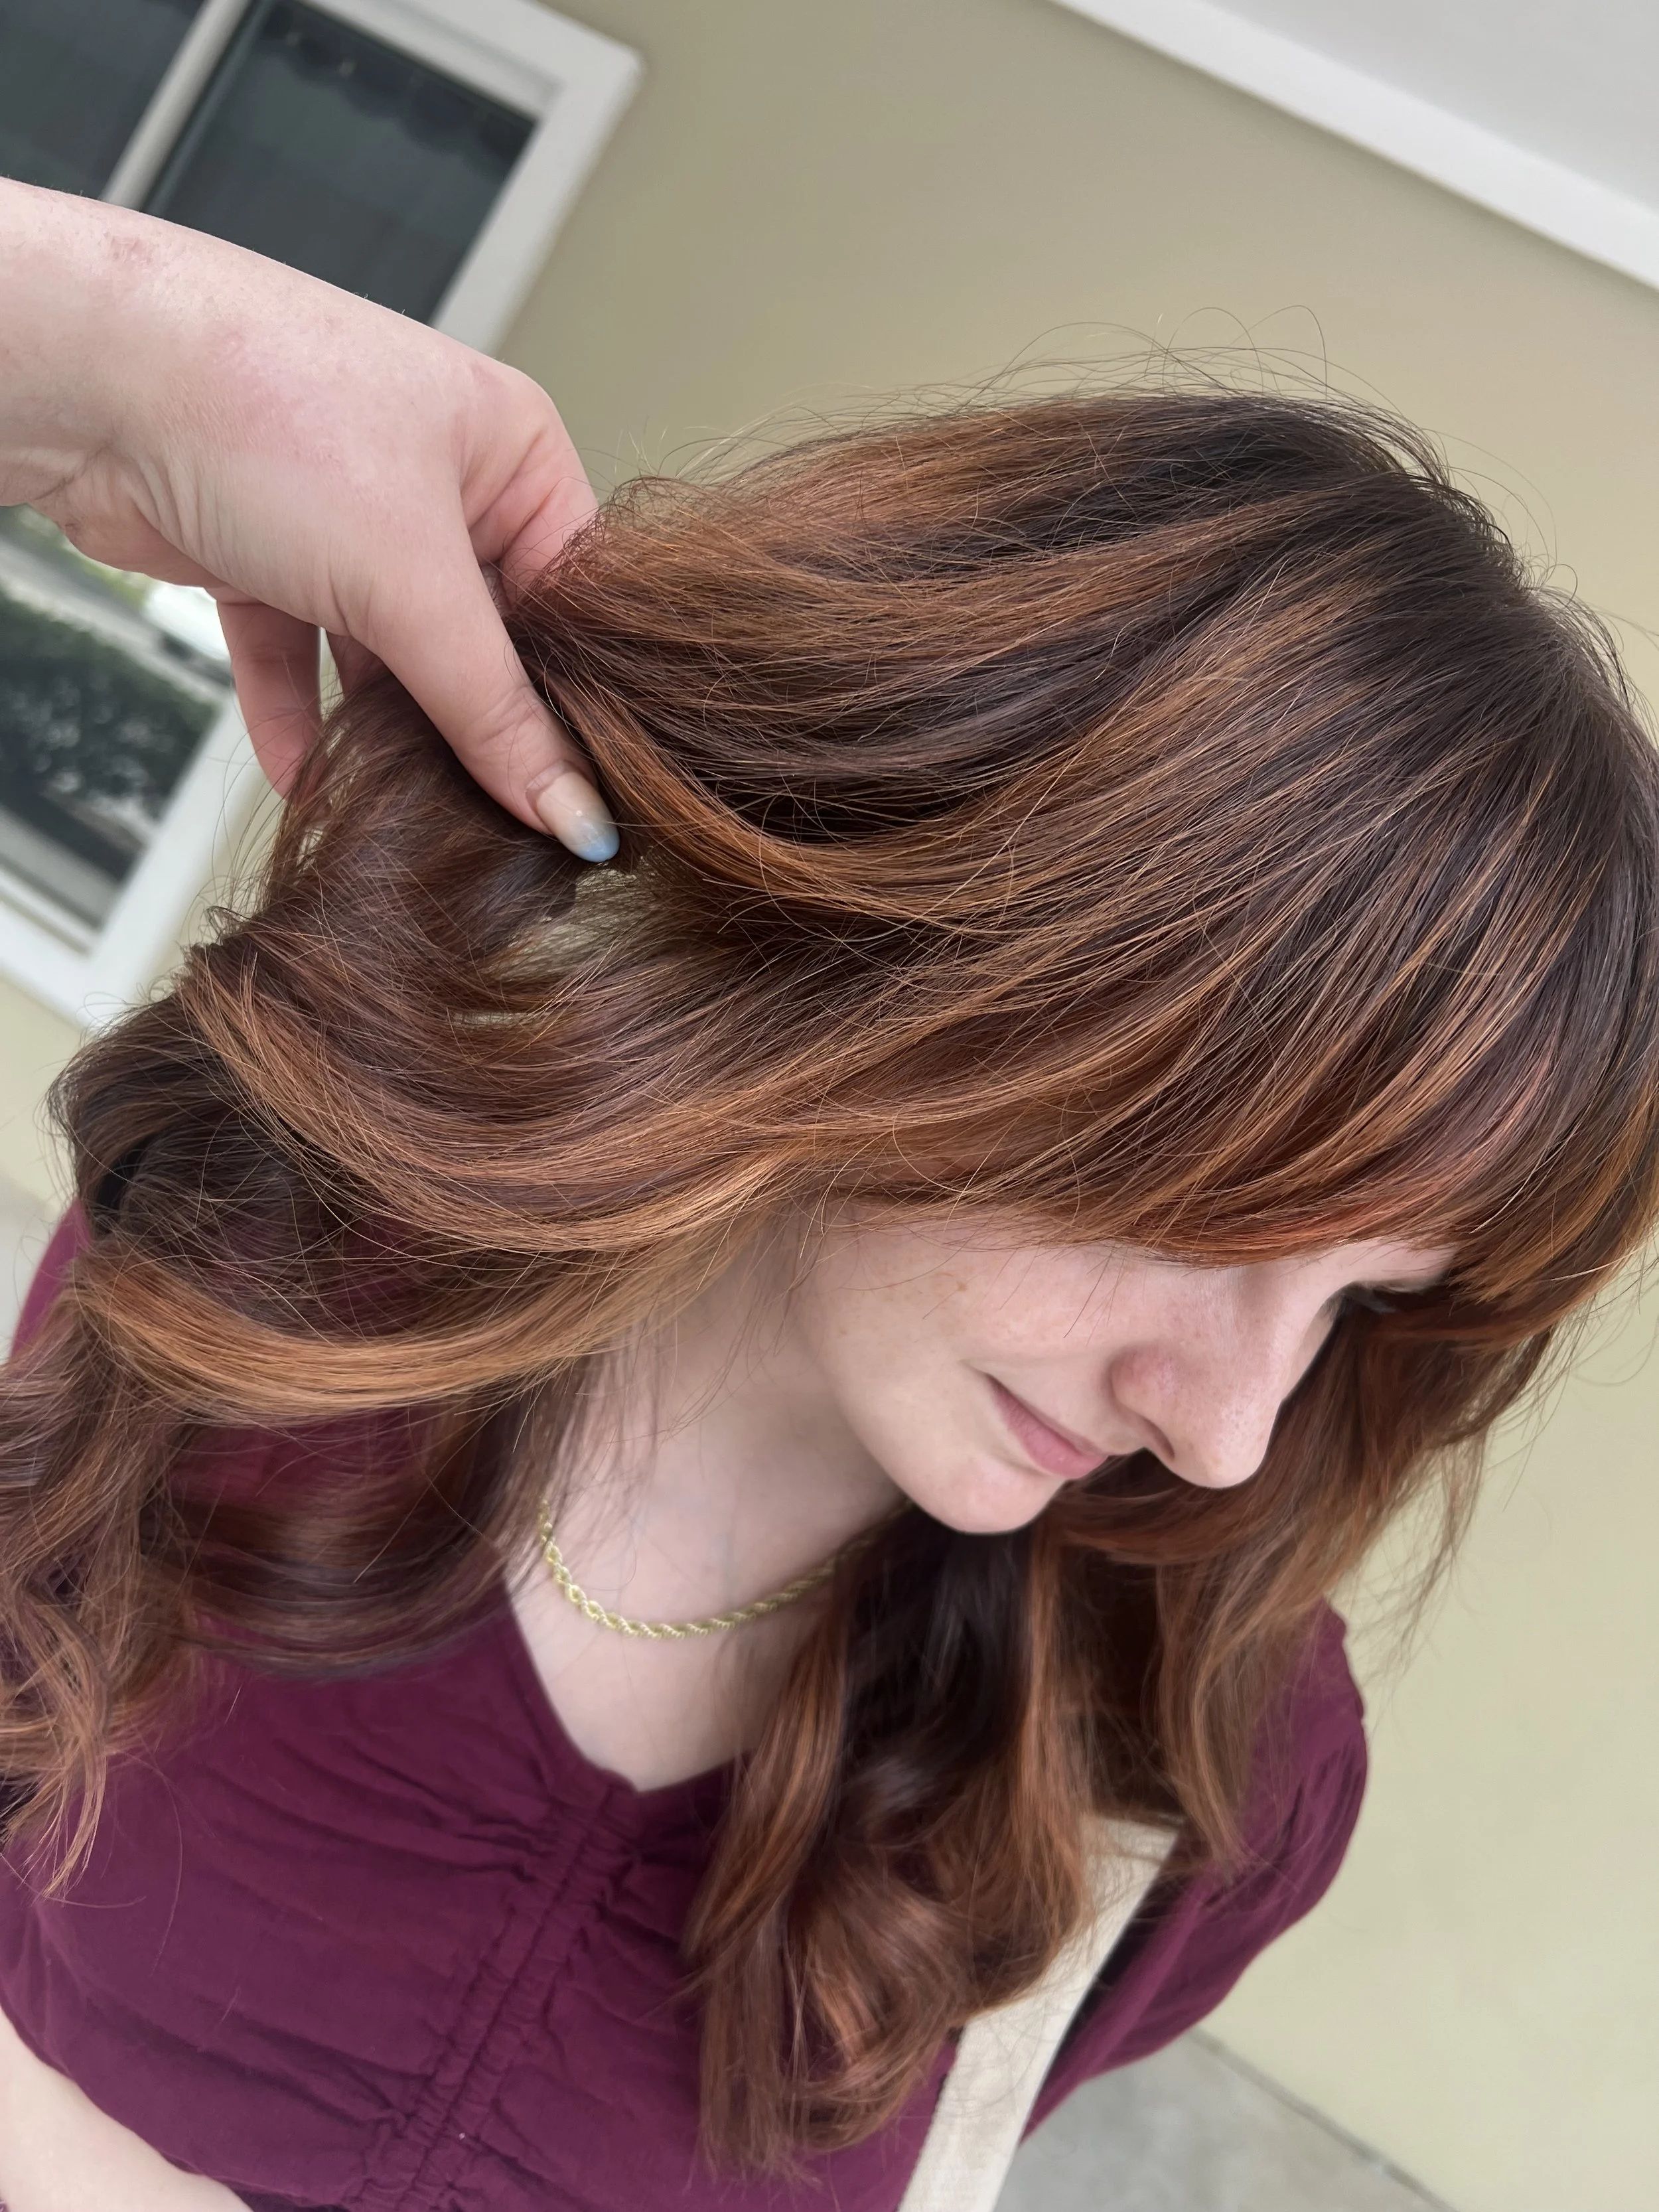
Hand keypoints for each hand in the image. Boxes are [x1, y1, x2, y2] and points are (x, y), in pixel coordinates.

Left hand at [0, 180, 615, 860]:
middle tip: (490, 815)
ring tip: (404, 808)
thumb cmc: (261, 403)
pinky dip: (300, 716)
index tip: (573, 792)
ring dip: (385, 732)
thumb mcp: (409, 582)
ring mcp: (347, 515)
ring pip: (389, 654)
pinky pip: (301, 655)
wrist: (90, 373)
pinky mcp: (265, 553)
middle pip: (481, 636)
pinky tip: (310, 780)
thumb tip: (569, 807)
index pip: (570, 597)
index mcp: (509, 446)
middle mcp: (437, 477)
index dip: (572, 697)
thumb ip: (491, 710)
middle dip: (470, 722)